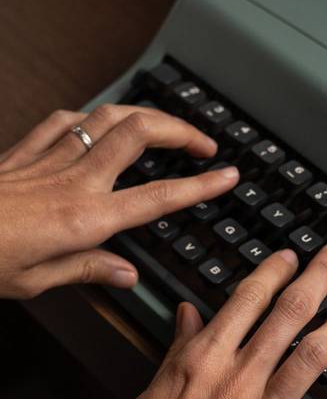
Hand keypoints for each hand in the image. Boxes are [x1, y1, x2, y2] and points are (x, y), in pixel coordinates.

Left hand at [0, 105, 238, 297]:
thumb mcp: (38, 282)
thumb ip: (90, 270)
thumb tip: (127, 273)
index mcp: (87, 218)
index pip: (160, 196)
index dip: (201, 184)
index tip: (227, 175)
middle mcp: (76, 180)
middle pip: (142, 133)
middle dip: (182, 131)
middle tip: (204, 142)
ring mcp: (52, 158)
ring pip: (110, 117)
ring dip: (146, 115)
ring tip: (164, 126)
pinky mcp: (26, 150)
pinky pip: (66, 120)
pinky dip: (91, 116)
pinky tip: (98, 122)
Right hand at [79, 242, 326, 398]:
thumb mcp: (154, 389)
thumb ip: (181, 346)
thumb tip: (191, 313)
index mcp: (203, 360)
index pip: (248, 298)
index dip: (275, 270)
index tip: (291, 257)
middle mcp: (237, 383)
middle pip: (289, 315)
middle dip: (319, 277)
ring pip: (314, 358)